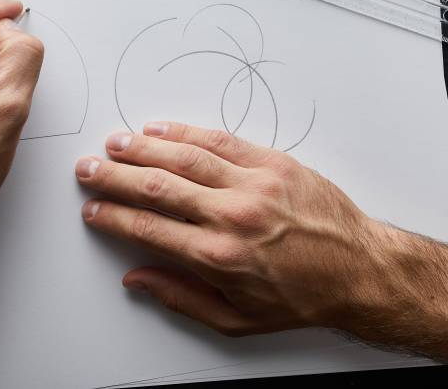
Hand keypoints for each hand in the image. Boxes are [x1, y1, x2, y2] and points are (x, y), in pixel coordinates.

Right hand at [75, 122, 388, 335]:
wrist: (359, 270)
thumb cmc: (300, 296)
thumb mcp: (236, 319)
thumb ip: (180, 297)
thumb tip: (137, 280)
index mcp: (219, 257)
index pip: (147, 229)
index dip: (112, 217)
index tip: (93, 209)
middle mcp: (232, 216)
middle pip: (156, 187)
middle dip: (114, 177)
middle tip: (89, 170)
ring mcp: (254, 184)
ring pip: (183, 157)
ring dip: (142, 148)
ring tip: (115, 144)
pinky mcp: (274, 162)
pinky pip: (220, 140)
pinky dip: (185, 132)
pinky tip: (159, 129)